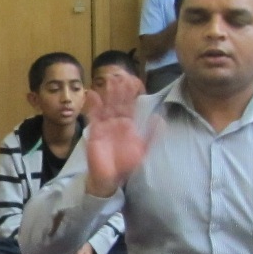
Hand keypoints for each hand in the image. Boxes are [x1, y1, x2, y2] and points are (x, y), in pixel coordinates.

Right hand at [81, 68, 149, 197]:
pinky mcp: (94, 131)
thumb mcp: (143, 150)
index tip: (134, 80)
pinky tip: (92, 93)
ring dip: (108, 93)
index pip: (131, 105)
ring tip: (109, 80)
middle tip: (121, 75)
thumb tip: (161, 119)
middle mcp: (116, 122)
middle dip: (120, 89)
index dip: (132, 94)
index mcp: (128, 124)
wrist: (109, 178)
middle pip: (118, 102)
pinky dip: (92, 105)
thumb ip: (152, 135)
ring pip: (106, 105)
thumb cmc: (125, 165)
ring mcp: (104, 125)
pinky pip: (93, 116)